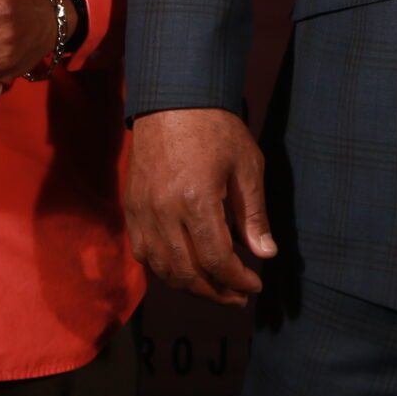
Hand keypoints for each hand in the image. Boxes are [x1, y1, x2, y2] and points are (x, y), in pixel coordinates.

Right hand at [126, 107, 276, 306]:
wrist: (174, 100)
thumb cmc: (216, 129)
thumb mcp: (247, 166)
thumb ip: (254, 215)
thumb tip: (265, 254)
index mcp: (196, 201)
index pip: (216, 260)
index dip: (238, 280)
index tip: (255, 284)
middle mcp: (163, 212)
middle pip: (187, 273)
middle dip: (216, 292)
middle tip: (238, 296)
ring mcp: (142, 211)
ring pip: (162, 268)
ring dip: (190, 286)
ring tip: (215, 288)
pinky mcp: (131, 207)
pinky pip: (143, 253)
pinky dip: (164, 269)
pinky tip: (185, 269)